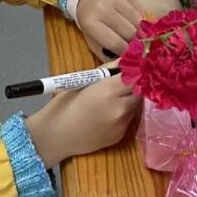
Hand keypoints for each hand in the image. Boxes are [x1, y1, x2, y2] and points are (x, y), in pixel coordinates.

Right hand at [24, 71, 141, 168]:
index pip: (136, 76)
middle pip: (140, 91)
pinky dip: (123, 113)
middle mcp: (120, 108)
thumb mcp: (83, 80)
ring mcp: (122, 124)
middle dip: (134, 85)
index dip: (136, 70)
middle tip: (121, 82)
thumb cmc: (64, 104)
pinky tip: (106, 114)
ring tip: (112, 98)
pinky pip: (128, 119)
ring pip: (136, 105)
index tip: (134, 66)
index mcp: (109, 91)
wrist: (57, 136)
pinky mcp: (121, 136)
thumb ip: (107, 70)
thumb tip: (125, 59)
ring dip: (129, 99)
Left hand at [76, 0, 140, 59]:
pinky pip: (140, 10)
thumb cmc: (88, 16)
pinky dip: (142, 20)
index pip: (115, 43)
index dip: (126, 53)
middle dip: (136, 43)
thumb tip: (120, 65)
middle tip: (139, 49)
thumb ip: (102, 50)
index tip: (132, 58)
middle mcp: (104, 9)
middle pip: (129, 32)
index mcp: (91, 22)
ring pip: (138, 22)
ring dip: (141, 32)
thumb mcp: (89, 35)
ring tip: (141, 38)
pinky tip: (140, 25)